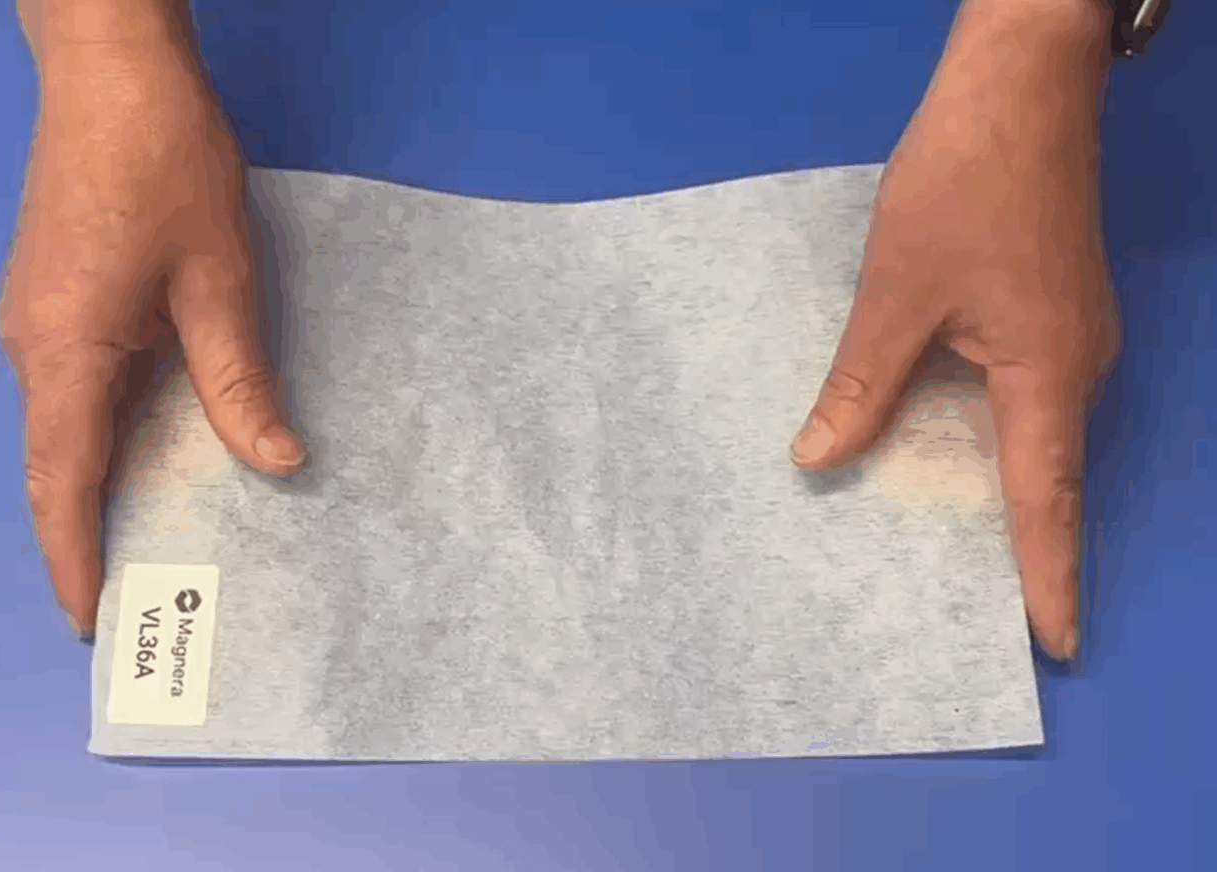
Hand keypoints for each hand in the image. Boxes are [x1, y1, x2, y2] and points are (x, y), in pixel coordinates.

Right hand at [0, 43, 304, 637]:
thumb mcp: (220, 283)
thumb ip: (240, 381)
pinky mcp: (60, 294)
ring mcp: (41, 318)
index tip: (93, 620)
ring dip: (103, 483)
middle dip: (87, 535)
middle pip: (57, 466)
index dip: (76, 558)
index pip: (63, 485)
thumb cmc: (164, 166)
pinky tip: (161, 446)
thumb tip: (279, 462)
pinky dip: (112, 431)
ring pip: (69, 426)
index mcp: (66, 354)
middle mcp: (37, 346)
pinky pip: (81, 384)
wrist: (114, 72)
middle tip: (134, 592)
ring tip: (156, 535)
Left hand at [789, 1, 1119, 660]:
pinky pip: (1018, 393)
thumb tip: (817, 461)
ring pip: (1027, 433)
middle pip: (1042, 474)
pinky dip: (980, 431)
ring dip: (990, 486)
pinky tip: (933, 445)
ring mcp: (1069, 335)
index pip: (1046, 500)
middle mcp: (1075, 368)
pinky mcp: (1048, 308)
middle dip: (1014, 543)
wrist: (1018, 86)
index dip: (1047, 575)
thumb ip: (862, 385)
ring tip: (941, 544)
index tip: (1054, 642)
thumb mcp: (895, 297)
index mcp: (1048, 376)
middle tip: (968, 607)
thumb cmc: (961, 187)